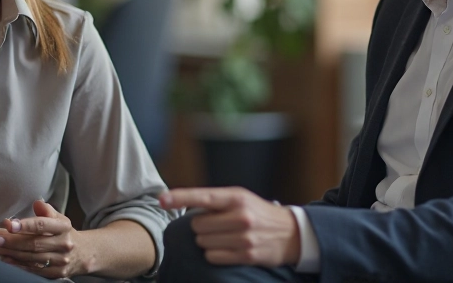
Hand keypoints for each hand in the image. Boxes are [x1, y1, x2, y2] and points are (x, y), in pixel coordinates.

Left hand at [0, 200, 87, 277]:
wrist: (84, 253)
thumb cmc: (65, 233)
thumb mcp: (59, 218)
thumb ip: (46, 211)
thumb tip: (36, 202)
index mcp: (64, 227)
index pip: (43, 225)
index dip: (26, 225)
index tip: (10, 224)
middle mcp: (64, 244)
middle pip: (34, 244)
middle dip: (12, 242)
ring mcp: (61, 260)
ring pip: (31, 258)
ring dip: (10, 254)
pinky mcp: (56, 273)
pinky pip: (33, 269)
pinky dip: (17, 265)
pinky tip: (5, 260)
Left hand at [159, 186, 300, 266]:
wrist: (290, 233)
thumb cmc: (257, 213)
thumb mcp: (240, 198)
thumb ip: (215, 201)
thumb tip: (181, 203)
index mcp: (236, 197)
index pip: (202, 196)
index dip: (179, 197)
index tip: (161, 199)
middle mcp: (240, 215)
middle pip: (198, 224)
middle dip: (202, 226)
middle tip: (219, 225)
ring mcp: (244, 237)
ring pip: (203, 242)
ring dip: (208, 241)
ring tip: (226, 237)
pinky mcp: (246, 255)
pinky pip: (213, 257)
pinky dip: (215, 254)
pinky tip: (229, 249)